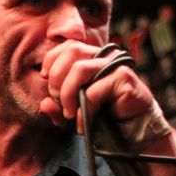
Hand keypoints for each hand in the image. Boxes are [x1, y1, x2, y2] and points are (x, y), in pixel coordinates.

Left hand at [38, 40, 153, 133]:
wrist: (131, 129)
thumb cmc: (102, 116)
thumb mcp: (73, 113)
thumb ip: (57, 109)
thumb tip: (44, 104)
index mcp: (91, 57)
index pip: (68, 46)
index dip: (51, 61)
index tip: (45, 80)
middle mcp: (103, 56)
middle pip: (72, 51)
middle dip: (57, 78)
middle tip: (58, 101)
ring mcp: (114, 65)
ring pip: (80, 68)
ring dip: (67, 93)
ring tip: (69, 113)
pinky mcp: (123, 78)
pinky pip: (93, 91)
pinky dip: (83, 111)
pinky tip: (83, 124)